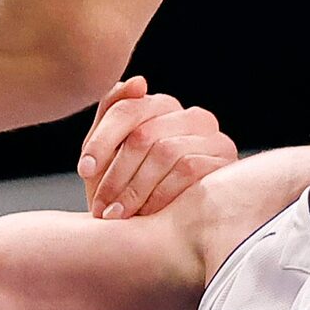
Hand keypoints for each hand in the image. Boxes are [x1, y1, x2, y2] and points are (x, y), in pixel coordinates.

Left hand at [78, 78, 236, 220]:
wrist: (162, 229)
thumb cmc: (130, 187)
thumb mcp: (110, 151)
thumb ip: (113, 111)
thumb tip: (139, 81)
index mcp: (161, 106)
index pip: (127, 109)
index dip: (102, 140)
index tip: (85, 170)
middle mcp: (190, 116)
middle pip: (144, 134)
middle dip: (117, 174)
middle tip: (101, 205)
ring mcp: (213, 136)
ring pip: (165, 152)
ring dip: (136, 189)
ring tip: (118, 214)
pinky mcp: (225, 161)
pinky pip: (188, 169)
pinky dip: (162, 194)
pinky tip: (148, 213)